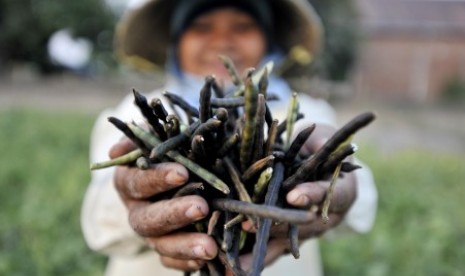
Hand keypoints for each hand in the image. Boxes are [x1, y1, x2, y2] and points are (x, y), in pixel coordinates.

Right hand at [110, 138, 217, 271]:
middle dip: (174, 213)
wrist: (174, 170)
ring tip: (210, 247)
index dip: (157, 179)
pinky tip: (206, 260)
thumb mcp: (160, 135)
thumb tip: (116, 151)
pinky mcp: (164, 249)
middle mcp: (136, 210)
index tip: (182, 173)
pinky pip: (170, 261)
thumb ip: (144, 136)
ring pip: (160, 244)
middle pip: (147, 218)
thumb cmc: (170, 148)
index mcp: (129, 180)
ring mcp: (149, 233)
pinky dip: (187, 261)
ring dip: (184, 245)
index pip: (138, 181)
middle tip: (201, 207)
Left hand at [241, 124, 356, 257]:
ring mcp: (306, 230)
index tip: (294, 196)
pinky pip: (272, 249)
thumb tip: (311, 138)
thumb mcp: (321, 138)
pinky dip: (253, 258)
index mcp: (341, 190)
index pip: (328, 193)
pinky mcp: (289, 237)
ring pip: (284, 243)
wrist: (320, 168)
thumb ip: (317, 139)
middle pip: (302, 224)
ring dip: (261, 252)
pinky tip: (234, 268)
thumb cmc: (319, 148)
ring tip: (239, 265)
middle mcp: (325, 215)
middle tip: (251, 224)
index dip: (312, 195)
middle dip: (275, 224)